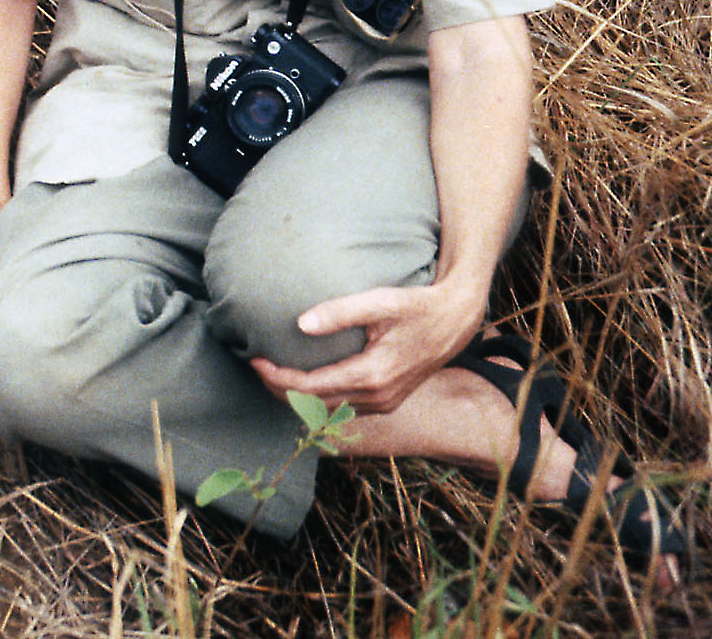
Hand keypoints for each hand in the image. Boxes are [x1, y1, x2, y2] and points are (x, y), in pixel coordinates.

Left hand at [250, 279, 484, 413]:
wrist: (456, 320)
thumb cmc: (418, 306)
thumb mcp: (381, 301)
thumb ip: (340, 311)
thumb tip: (300, 324)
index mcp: (372, 376)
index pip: (311, 388)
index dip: (278, 378)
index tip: (256, 361)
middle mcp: (378, 398)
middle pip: (316, 406)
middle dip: (282, 391)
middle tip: (257, 367)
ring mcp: (385, 403)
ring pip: (330, 411)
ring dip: (299, 398)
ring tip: (274, 374)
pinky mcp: (388, 401)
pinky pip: (345, 408)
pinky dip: (319, 399)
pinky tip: (305, 380)